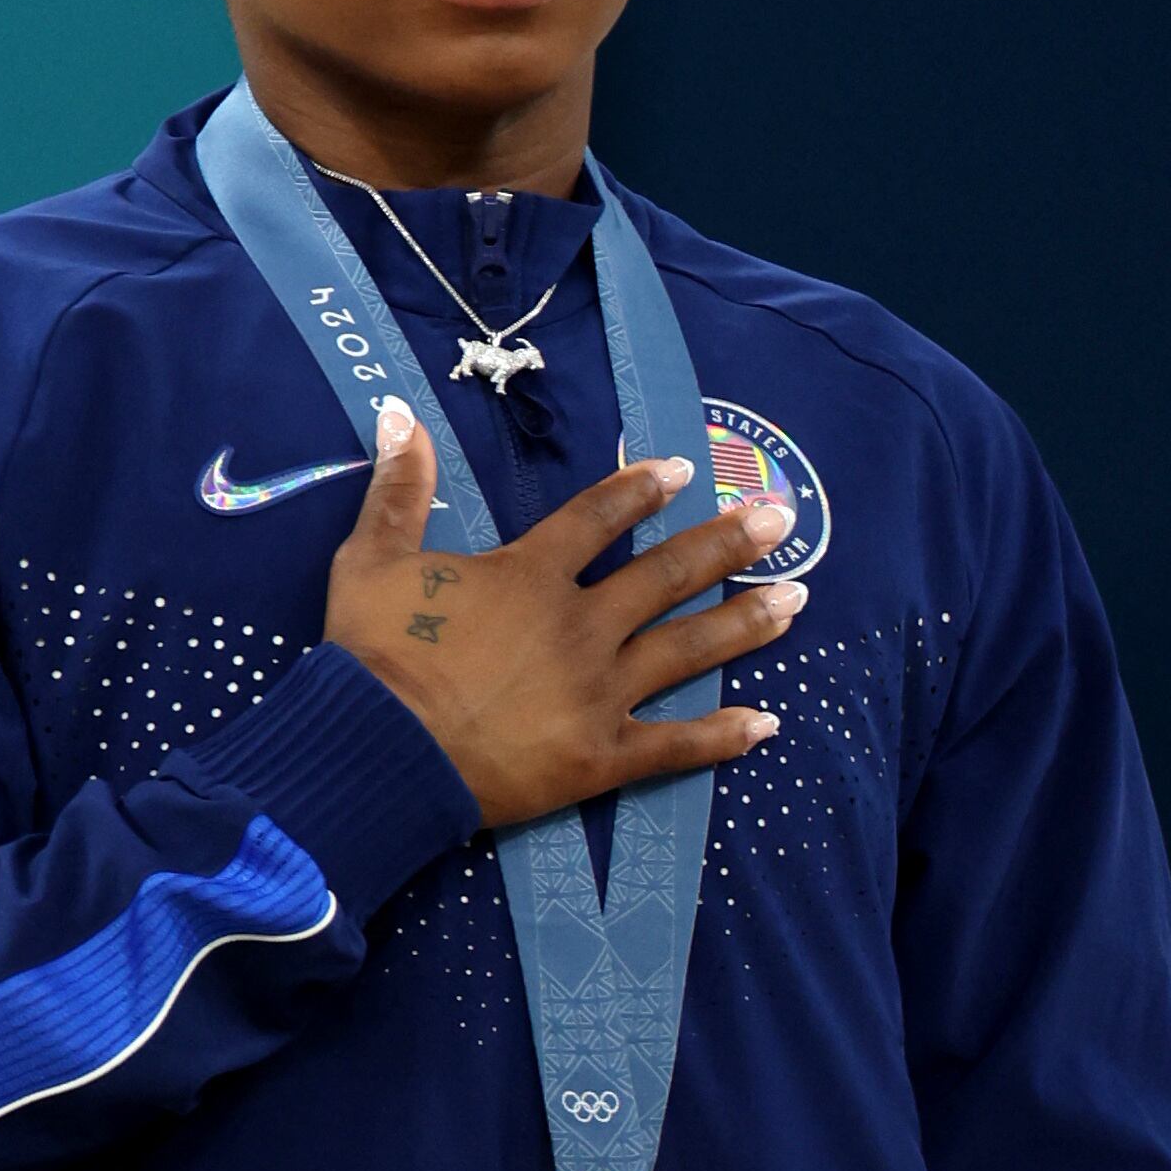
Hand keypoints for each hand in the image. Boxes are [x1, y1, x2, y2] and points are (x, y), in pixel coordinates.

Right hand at [322, 396, 807, 831]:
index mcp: (531, 575)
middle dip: (728, 542)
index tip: (684, 469)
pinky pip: (675, 745)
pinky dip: (722, 736)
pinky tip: (766, 723)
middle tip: (781, 518)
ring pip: (688, 649)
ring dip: (746, 621)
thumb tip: (400, 413)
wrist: (379, 750)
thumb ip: (400, 487)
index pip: (599, 518)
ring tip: (797, 598)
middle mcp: (580, 625)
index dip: (641, 489)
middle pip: (667, 576)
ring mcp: (599, 693)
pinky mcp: (602, 757)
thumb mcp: (374, 557)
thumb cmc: (373, 654)